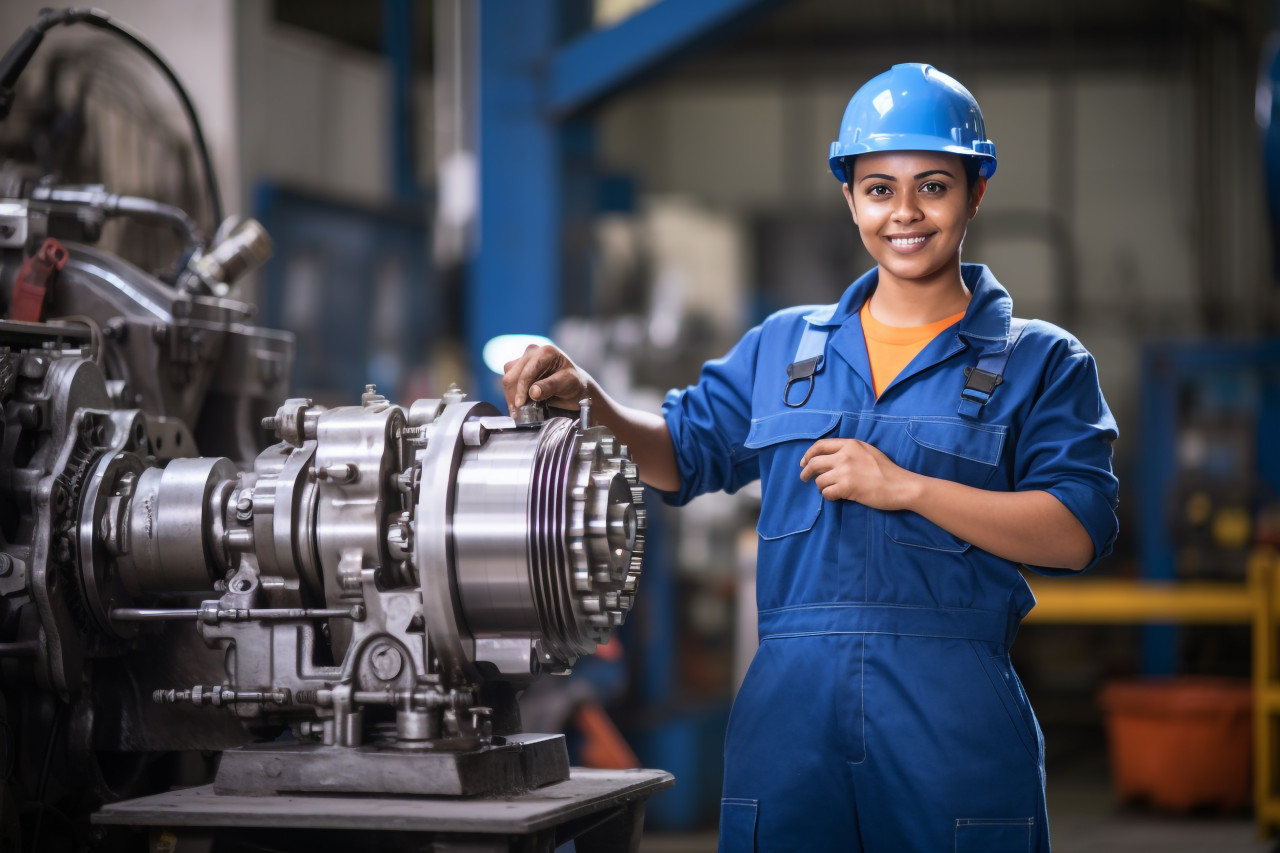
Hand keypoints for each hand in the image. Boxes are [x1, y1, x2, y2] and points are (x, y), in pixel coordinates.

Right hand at [501, 344, 591, 414]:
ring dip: (511, 396)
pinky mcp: (519, 367)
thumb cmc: (574, 383)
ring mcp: (524, 359)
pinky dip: (512, 394)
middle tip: (518, 413)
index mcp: (546, 352)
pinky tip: (520, 404)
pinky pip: (509, 381)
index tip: (520, 405)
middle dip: (514, 395)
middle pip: (513, 375)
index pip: (527, 372)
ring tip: (519, 411)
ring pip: (508, 378)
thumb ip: (550, 387)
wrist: (575, 386)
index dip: (521, 390)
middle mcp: (533, 351)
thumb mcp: (568, 385)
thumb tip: (533, 392)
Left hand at [799, 438, 920, 509]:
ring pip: (819, 480)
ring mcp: (845, 472)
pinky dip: (829, 496)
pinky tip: (836, 496)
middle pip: (814, 463)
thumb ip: (849, 451)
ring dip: (822, 486)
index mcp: (850, 444)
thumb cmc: (886, 469)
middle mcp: (844, 456)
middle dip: (806, 472)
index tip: (804, 462)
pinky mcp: (847, 488)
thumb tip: (829, 458)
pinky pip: (827, 493)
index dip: (808, 454)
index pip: (820, 445)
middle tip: (804, 478)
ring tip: (830, 489)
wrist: (900, 485)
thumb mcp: (867, 451)